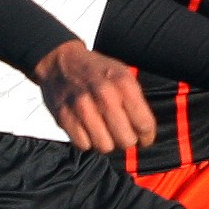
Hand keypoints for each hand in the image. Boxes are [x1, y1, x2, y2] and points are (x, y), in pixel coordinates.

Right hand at [33, 39, 155, 152]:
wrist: (61, 61)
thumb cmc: (96, 71)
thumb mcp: (123, 75)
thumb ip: (136, 101)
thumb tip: (145, 132)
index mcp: (123, 83)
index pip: (144, 124)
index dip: (147, 136)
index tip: (144, 138)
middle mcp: (104, 94)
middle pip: (126, 140)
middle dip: (127, 141)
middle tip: (122, 134)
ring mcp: (83, 106)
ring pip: (105, 146)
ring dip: (107, 143)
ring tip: (105, 131)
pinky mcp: (64, 117)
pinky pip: (84, 145)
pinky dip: (87, 141)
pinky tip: (88, 129)